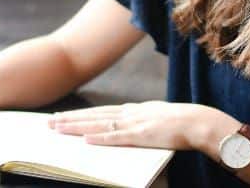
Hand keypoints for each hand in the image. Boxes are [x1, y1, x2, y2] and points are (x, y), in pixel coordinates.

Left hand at [48, 101, 215, 149]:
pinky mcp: (141, 135)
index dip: (80, 114)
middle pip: (93, 116)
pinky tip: (85, 139)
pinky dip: (100, 138)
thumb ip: (141, 122)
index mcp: (134, 110)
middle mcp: (130, 113)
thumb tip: (129, 127)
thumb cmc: (182, 123)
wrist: (199, 122)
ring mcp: (134, 123)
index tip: (63, 116)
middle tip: (49, 122)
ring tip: (58, 128)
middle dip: (70, 119)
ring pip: (99, 124)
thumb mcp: (156, 119)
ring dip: (77, 126)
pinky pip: (116, 137)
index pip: (100, 111)